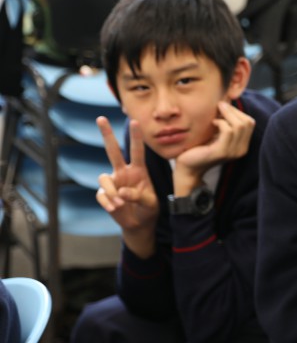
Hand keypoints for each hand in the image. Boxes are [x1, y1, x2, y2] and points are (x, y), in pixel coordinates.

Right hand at [96, 117, 158, 239]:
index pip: (137, 151)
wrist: (138, 223)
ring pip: (104, 178)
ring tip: (121, 204)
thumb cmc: (148, 208)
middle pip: (113, 151)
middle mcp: (124, 172)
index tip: (136, 121)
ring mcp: (113, 182)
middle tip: (101, 118)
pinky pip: (101, 195)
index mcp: (139, 170)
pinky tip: (114, 209)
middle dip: (107, 135)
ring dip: (111, 192)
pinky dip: (107, 202)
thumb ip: (137, 196)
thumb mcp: (149, 203)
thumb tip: (121, 192)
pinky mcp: (104, 194)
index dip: (136, 137)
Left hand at [173, 101, 254, 193]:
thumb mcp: (217, 134)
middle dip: (233, 111)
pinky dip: (220, 122)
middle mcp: (241, 150)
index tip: (223, 108)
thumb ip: (226, 123)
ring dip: (227, 115)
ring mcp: (233, 152)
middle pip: (248, 122)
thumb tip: (226, 102)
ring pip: (239, 125)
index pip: (250, 122)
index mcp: (242, 145)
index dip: (238, 111)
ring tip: (215, 115)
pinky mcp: (221, 152)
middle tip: (220, 106)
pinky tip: (212, 123)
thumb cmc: (200, 147)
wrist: (187, 166)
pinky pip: (228, 131)